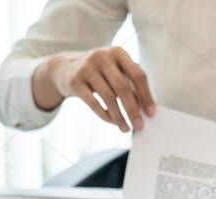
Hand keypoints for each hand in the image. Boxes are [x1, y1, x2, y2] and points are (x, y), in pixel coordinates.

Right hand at [33, 46, 155, 131]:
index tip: (151, 113)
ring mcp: (87, 68)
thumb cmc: (98, 72)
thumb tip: (145, 108)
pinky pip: (93, 103)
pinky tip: (112, 122)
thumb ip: (129, 83)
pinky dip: (105, 115)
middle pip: (123, 87)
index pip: (138, 75)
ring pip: (109, 97)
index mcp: (118, 52)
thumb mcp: (114, 70)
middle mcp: (102, 57)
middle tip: (140, 126)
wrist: (64, 67)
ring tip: (125, 128)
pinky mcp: (75, 81)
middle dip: (133, 110)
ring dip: (119, 117)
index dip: (146, 95)